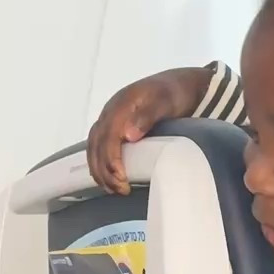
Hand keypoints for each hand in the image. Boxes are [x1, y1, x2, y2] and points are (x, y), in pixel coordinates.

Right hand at [86, 65, 213, 194]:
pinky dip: (99, 164)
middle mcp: (110, 112)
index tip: (121, 177)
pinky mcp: (112, 126)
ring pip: (94, 147)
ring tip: (112, 189)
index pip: (108, 136)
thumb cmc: (175, 94)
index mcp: (121, 105)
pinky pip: (97, 147)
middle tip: (121, 189)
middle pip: (97, 144)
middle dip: (104, 170)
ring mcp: (109, 119)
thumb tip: (127, 135)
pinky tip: (106, 178)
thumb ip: (147, 115)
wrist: (179, 84)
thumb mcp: (166, 101)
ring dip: (99, 170)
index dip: (111, 159)